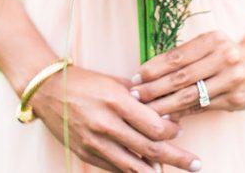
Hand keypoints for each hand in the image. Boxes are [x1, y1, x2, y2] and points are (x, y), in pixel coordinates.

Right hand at [32, 65, 201, 171]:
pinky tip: (146, 171)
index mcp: (117, 101)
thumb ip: (137, 96)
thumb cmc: (84, 81)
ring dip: (157, 170)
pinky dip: (133, 171)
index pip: (154, 126)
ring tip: (175, 170)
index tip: (180, 129)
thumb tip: (161, 110)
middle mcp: (107, 124)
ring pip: (134, 165)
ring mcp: (96, 142)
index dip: (172, 131)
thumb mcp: (113, 81)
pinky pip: (115, 169)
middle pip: (150, 149)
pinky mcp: (86, 153)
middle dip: (177, 158)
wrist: (49, 91)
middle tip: (196, 164)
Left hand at [130, 31, 244, 118]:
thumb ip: (183, 58)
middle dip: (155, 87)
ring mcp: (232, 77)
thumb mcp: (208, 46)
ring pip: (191, 94)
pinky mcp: (236, 97)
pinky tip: (170, 116)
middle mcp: (224, 56)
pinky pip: (204, 106)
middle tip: (136, 95)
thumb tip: (148, 74)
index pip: (177, 56)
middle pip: (182, 76)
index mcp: (213, 39)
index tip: (136, 77)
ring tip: (148, 110)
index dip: (154, 68)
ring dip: (166, 104)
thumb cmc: (224, 54)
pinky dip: (184, 112)